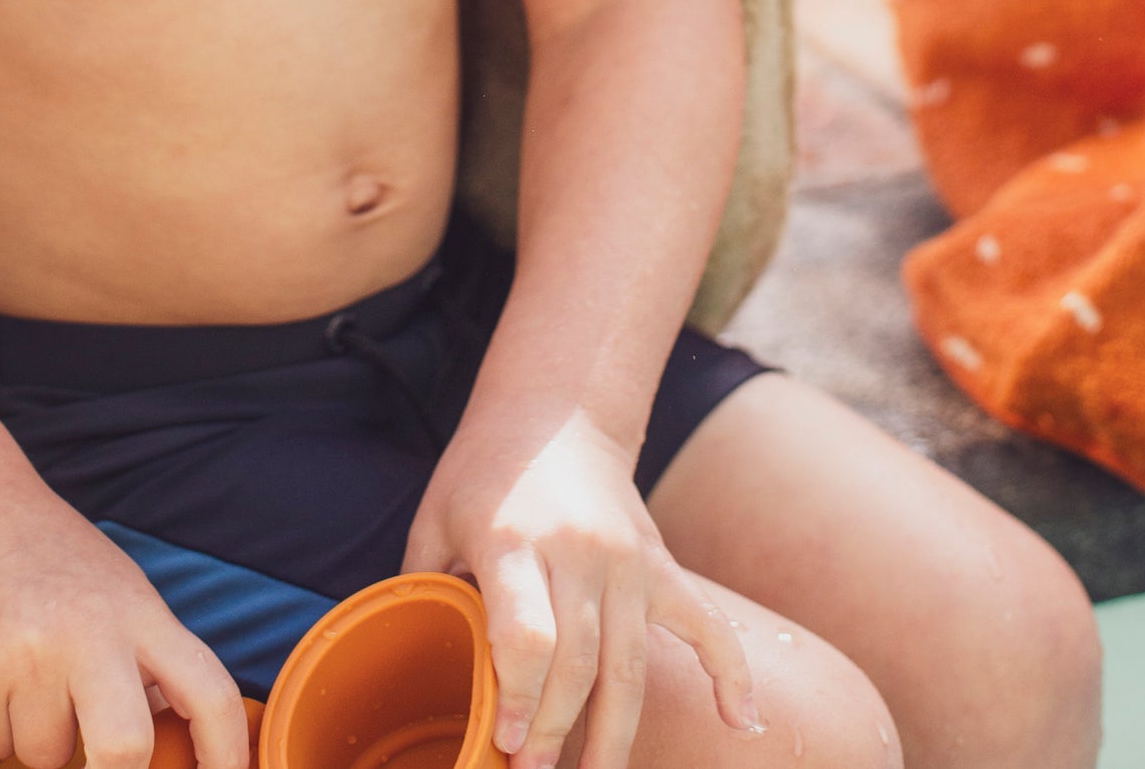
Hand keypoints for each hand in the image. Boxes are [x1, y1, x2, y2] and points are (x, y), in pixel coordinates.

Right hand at [0, 494, 250, 768]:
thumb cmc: (63, 567)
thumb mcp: (126, 597)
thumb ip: (151, 663)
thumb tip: (176, 737)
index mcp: (141, 615)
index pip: (208, 693)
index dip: (227, 752)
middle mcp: (90, 633)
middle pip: (125, 750)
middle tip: (105, 764)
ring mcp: (30, 653)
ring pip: (46, 757)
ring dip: (40, 741)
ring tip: (33, 680)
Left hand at [404, 403, 762, 768]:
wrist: (556, 408)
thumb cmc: (483, 470)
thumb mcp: (436, 518)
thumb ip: (425, 588)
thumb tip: (406, 660)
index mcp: (515, 540)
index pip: (529, 635)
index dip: (520, 697)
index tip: (508, 739)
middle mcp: (578, 550)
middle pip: (579, 663)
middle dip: (557, 731)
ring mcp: (627, 559)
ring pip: (630, 664)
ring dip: (613, 734)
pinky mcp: (659, 563)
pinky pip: (706, 623)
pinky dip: (730, 673)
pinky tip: (738, 723)